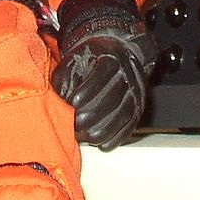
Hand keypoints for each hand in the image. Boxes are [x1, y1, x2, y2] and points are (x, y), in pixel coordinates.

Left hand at [51, 26, 157, 150]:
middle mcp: (128, 74)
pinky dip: (115, 139)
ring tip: (84, 136)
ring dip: (101, 130)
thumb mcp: (75, 56)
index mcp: (111, 58)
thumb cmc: (93, 58)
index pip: (102, 75)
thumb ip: (64, 74)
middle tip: (74, 125)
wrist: (119, 55)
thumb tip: (60, 95)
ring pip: (122, 115)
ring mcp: (136, 93)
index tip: (72, 102)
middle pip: (112, 99)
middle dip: (90, 116)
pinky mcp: (139, 109)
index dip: (86, 91)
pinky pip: (130, 127)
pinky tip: (100, 144)